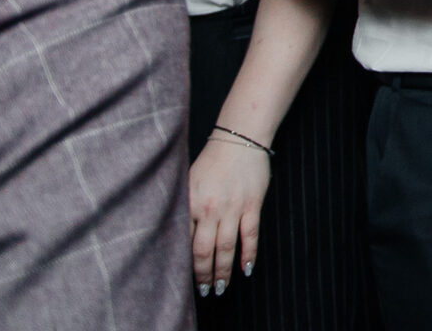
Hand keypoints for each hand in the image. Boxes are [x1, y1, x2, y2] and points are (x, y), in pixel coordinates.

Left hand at [188, 135, 270, 297]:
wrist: (240, 140)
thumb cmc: (213, 160)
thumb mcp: (189, 182)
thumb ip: (185, 207)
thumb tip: (179, 235)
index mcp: (191, 203)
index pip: (185, 242)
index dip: (186, 263)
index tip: (186, 278)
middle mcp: (210, 209)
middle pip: (204, 251)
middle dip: (203, 275)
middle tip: (204, 291)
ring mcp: (233, 208)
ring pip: (226, 247)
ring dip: (223, 271)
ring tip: (221, 287)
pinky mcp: (252, 204)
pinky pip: (250, 234)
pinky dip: (249, 253)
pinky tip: (246, 267)